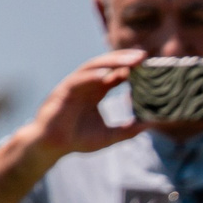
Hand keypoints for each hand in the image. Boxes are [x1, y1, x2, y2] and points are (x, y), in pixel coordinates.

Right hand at [21, 51, 150, 161]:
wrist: (52, 146)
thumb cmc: (77, 139)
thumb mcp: (110, 135)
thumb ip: (129, 130)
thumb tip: (151, 125)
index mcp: (97, 90)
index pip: (116, 73)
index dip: (131, 68)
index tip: (149, 65)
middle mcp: (86, 84)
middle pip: (107, 65)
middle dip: (125, 59)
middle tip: (143, 56)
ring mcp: (74, 85)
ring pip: (93, 67)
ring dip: (111, 62)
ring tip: (129, 61)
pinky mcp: (62, 92)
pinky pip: (77, 80)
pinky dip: (90, 76)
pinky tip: (105, 75)